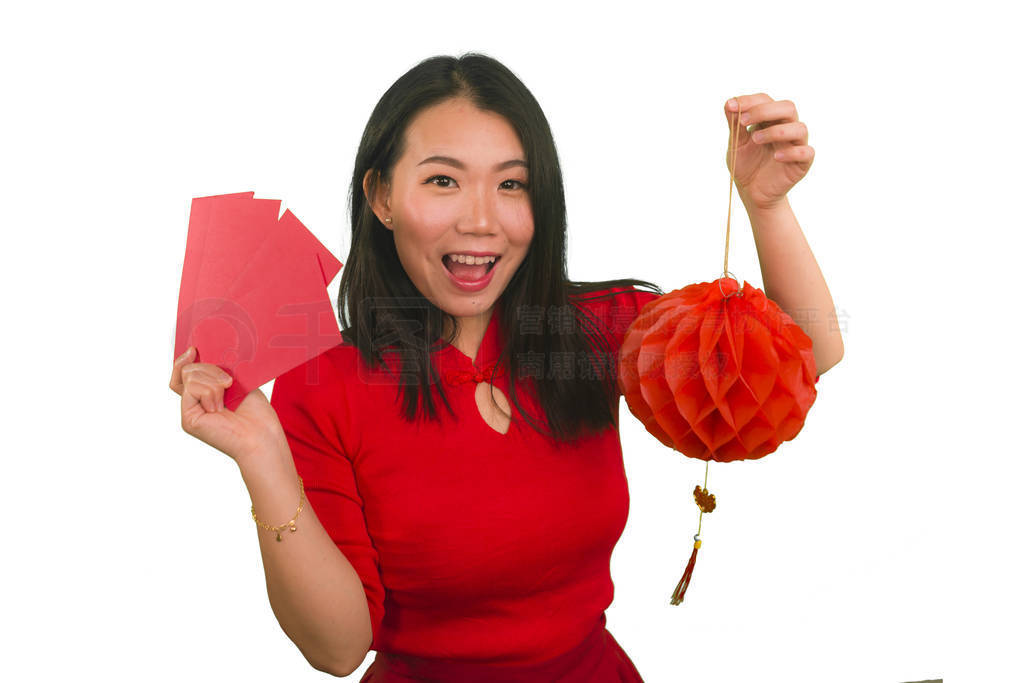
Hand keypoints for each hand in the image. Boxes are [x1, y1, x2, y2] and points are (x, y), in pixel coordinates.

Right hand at [169, 346, 286, 464]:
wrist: (261, 434)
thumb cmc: (255, 412)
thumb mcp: (237, 382)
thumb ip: (217, 370)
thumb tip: (200, 353)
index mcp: (204, 393)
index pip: (183, 372)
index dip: (184, 359)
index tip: (194, 349)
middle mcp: (194, 403)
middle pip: (187, 370)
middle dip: (209, 368)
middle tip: (229, 381)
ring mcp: (189, 411)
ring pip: (189, 376)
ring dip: (214, 381)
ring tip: (228, 396)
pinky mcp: (188, 419)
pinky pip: (192, 389)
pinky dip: (211, 392)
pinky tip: (220, 408)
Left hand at [724, 94, 813, 210]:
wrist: (752, 192)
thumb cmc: (746, 165)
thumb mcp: (736, 144)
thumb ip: (735, 124)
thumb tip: (729, 102)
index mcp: (770, 120)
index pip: (766, 100)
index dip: (751, 101)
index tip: (733, 107)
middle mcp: (787, 128)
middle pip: (788, 108)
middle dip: (764, 110)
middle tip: (744, 121)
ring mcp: (796, 144)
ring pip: (799, 128)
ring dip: (776, 131)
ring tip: (756, 139)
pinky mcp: (803, 163)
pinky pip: (806, 152)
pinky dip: (792, 152)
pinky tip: (776, 156)